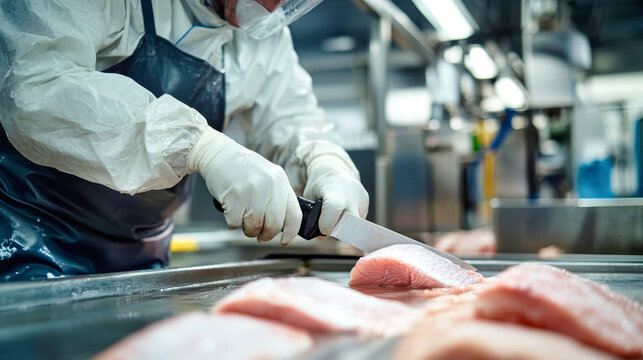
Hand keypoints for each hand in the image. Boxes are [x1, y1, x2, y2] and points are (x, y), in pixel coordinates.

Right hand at [188, 128, 301, 244]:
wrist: (218, 154)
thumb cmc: (243, 169)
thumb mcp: (268, 177)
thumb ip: (277, 197)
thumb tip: (283, 226)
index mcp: (280, 180)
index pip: (294, 214)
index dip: (290, 232)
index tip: (284, 240)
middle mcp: (269, 184)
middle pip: (273, 225)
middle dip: (265, 235)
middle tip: (259, 235)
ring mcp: (252, 190)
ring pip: (254, 226)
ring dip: (248, 230)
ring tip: (243, 219)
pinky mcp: (234, 196)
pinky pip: (235, 223)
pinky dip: (232, 222)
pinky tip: (231, 210)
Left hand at [303, 155, 368, 234]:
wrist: (332, 169)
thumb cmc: (318, 186)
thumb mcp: (309, 199)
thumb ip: (314, 217)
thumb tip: (322, 235)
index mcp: (333, 191)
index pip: (333, 210)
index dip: (327, 224)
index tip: (323, 229)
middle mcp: (350, 194)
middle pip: (350, 223)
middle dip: (340, 231)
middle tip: (330, 228)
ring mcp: (360, 197)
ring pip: (356, 223)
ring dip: (345, 226)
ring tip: (336, 216)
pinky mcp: (365, 200)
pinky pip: (359, 218)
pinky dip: (351, 220)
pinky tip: (343, 212)